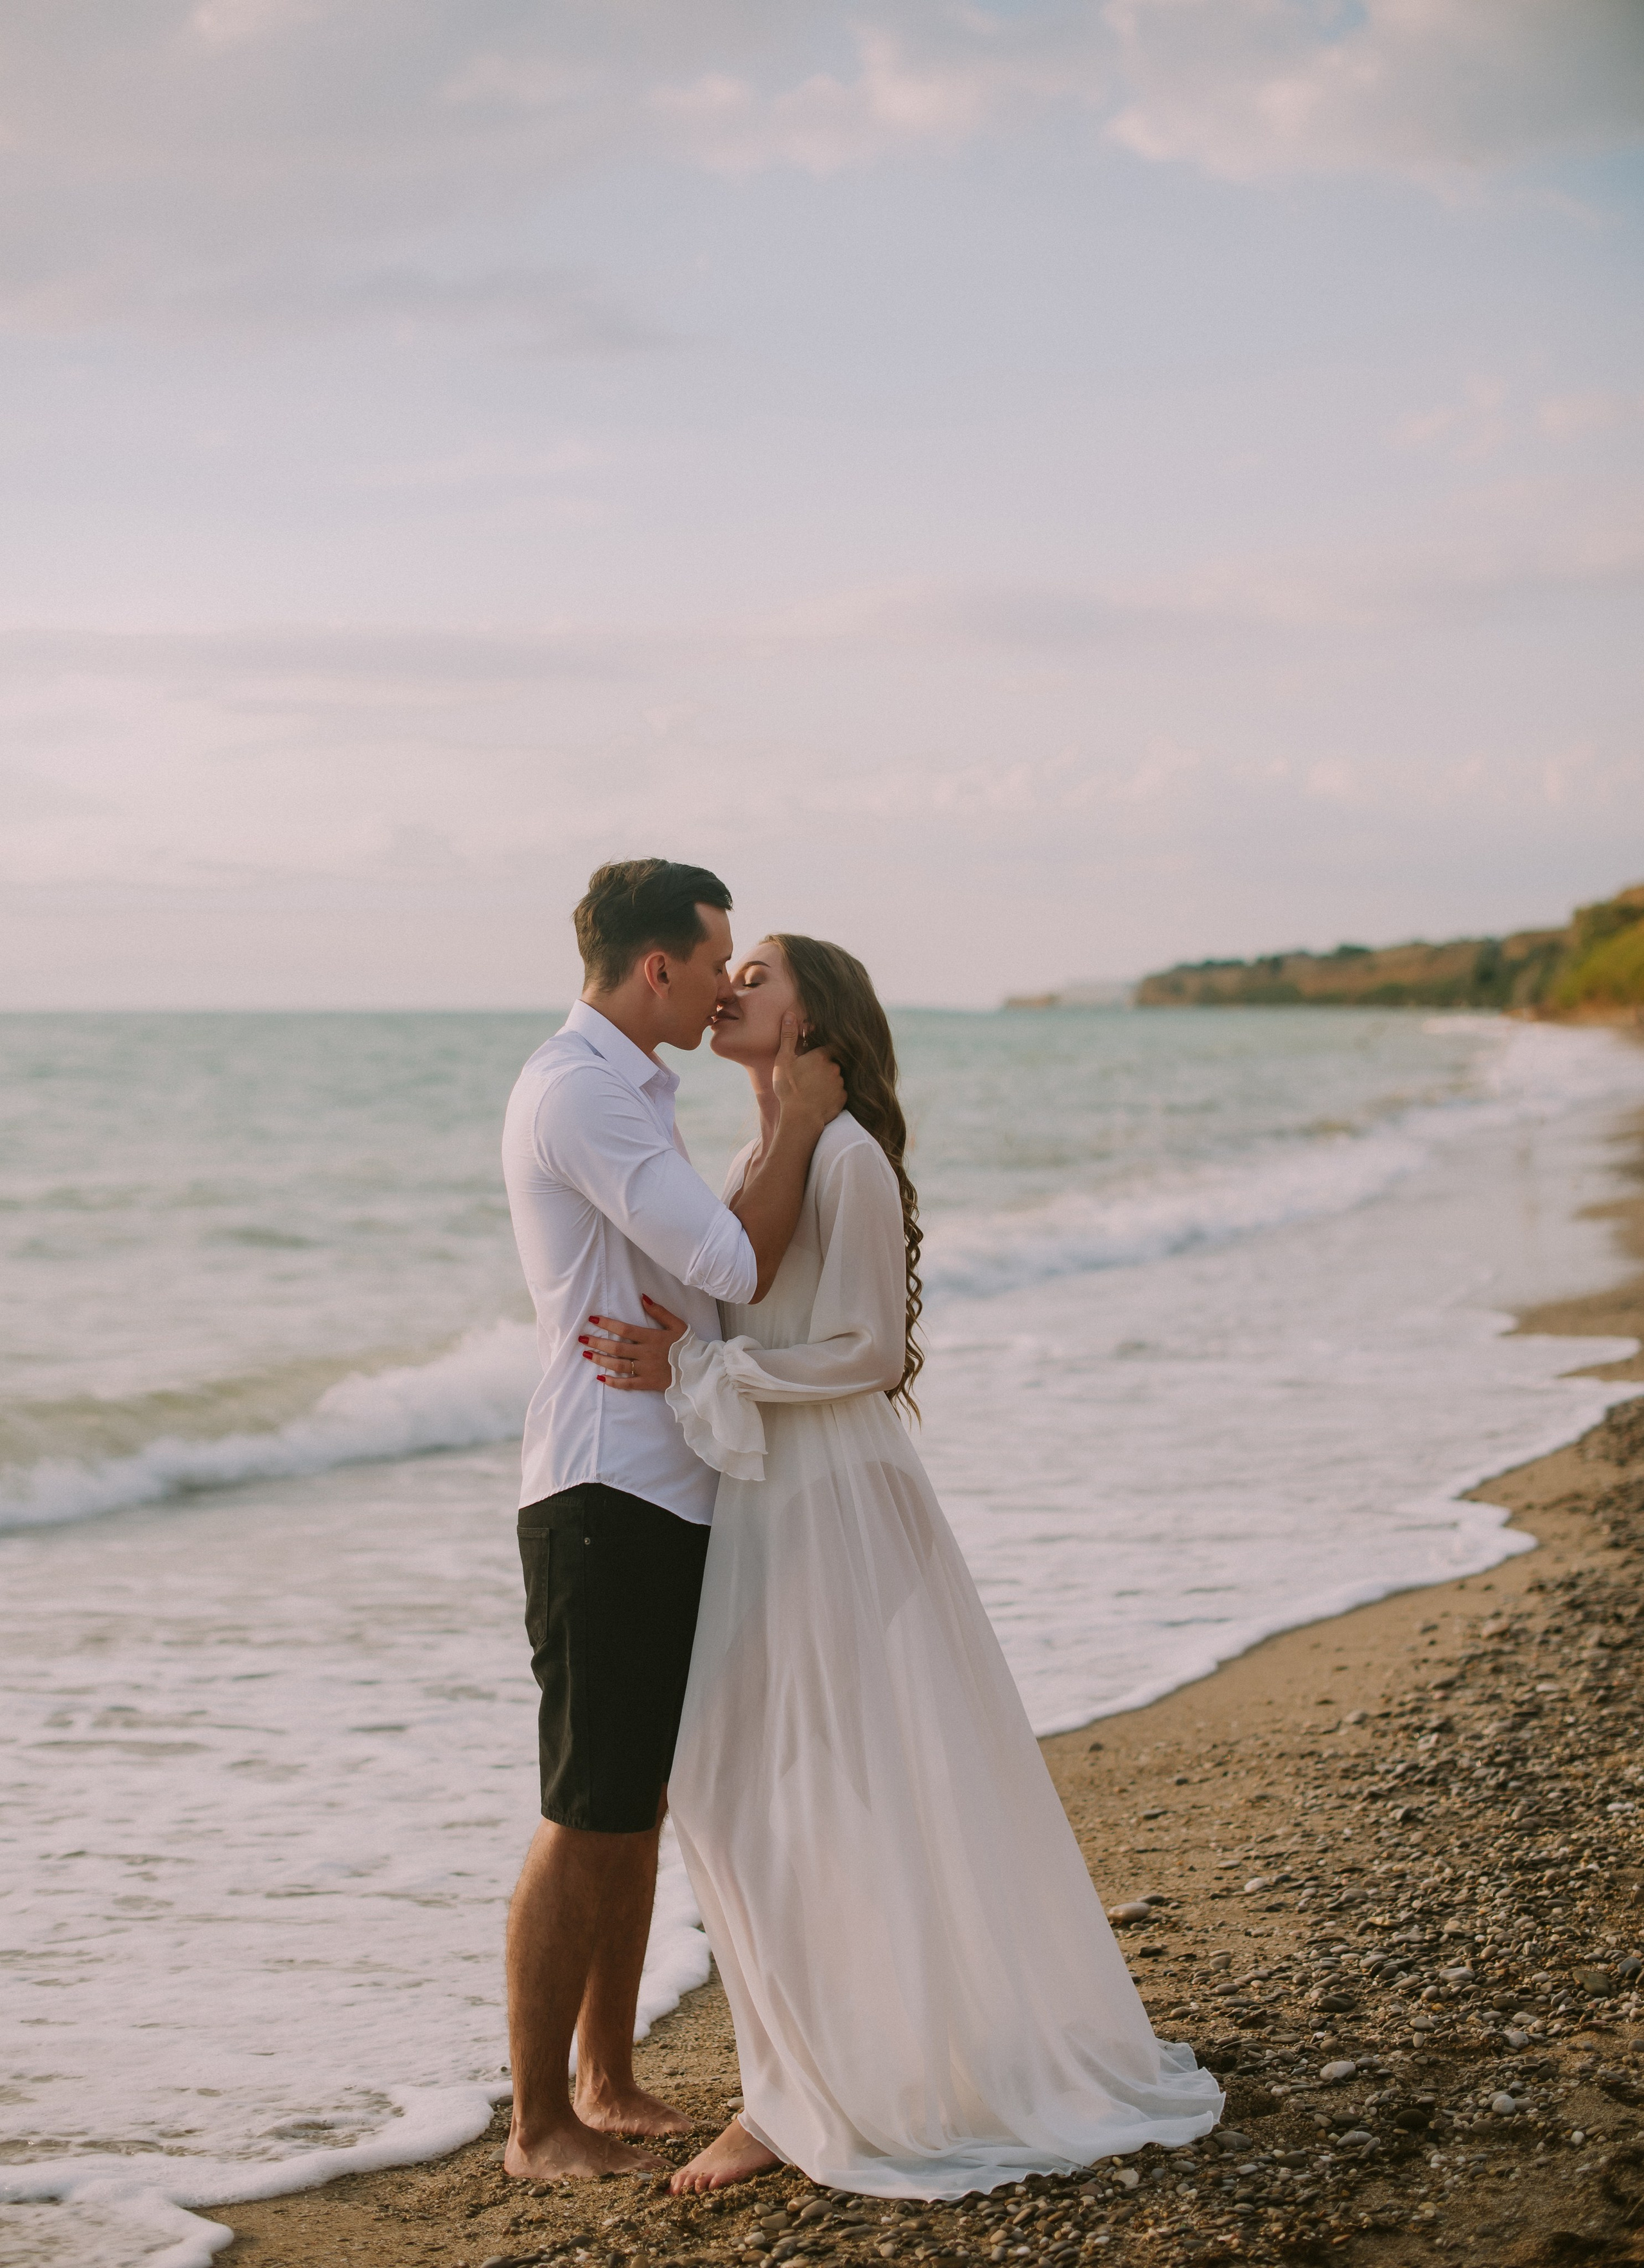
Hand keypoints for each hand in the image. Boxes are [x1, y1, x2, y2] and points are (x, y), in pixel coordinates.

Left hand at [580, 1298, 687, 1391]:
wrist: (699, 1370)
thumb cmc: (687, 1345)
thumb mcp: (677, 1324)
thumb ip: (659, 1311)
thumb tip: (643, 1297)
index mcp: (651, 1337)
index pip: (624, 1329)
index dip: (607, 1324)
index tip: (592, 1320)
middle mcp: (646, 1353)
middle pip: (616, 1347)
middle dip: (597, 1342)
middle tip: (581, 1339)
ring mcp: (646, 1369)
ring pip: (618, 1365)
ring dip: (600, 1360)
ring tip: (586, 1355)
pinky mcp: (648, 1383)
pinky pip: (627, 1384)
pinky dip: (613, 1382)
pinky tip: (600, 1378)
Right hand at [771, 1012, 844, 1127]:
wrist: (801, 1118)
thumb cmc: (790, 1088)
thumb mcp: (784, 1060)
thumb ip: (788, 1036)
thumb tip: (790, 1015)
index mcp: (822, 1056)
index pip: (827, 1045)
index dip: (820, 1049)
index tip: (812, 1054)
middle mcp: (836, 1067)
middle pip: (832, 1061)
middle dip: (823, 1065)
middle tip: (809, 1074)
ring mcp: (841, 1084)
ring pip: (836, 1077)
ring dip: (828, 1080)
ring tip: (813, 1088)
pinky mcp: (843, 1099)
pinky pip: (839, 1092)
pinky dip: (831, 1094)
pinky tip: (820, 1098)